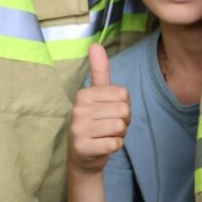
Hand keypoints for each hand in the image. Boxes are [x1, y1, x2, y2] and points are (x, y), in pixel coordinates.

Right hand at [68, 44, 131, 173]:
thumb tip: (95, 44)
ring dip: (119, 134)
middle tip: (108, 126)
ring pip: (120, 127)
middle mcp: (77, 110)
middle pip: (124, 110)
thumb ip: (99, 71)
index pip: (123, 95)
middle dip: (123, 121)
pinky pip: (115, 144)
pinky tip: (103, 146)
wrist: (83, 157)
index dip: (123, 106)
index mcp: (83, 94)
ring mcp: (78, 129)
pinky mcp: (83, 147)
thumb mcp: (98, 95)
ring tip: (105, 135)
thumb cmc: (95, 122)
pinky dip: (115, 146)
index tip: (110, 112)